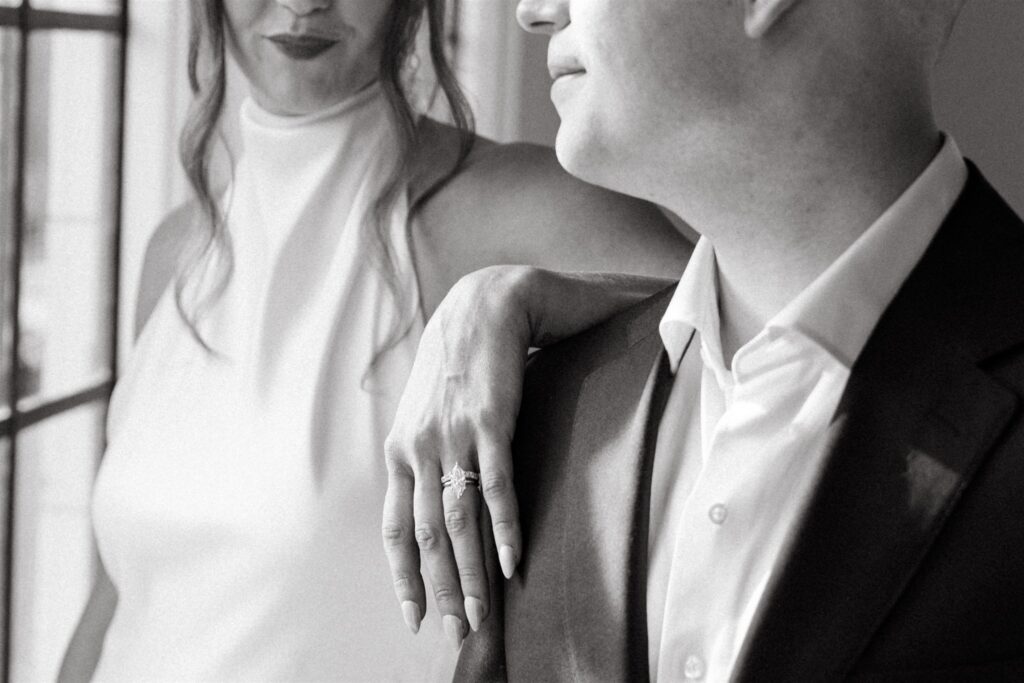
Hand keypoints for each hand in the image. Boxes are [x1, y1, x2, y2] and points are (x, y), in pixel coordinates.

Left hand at [382, 266, 532, 645]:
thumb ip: (424, 453)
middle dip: (440, 589)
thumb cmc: (459, 362)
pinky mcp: (490, 422)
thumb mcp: (426, 409)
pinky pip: (496, 486)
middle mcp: (419, 448)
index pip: (394, 530)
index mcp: (400, 450)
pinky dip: (505, 529)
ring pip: (459, 520)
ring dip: (472, 573)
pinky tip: (512, 563)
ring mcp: (453, 436)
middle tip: (455, 631)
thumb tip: (432, 498)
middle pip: (427, 535)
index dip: (404, 576)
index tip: (413, 616)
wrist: (486, 303)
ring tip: (482, 614)